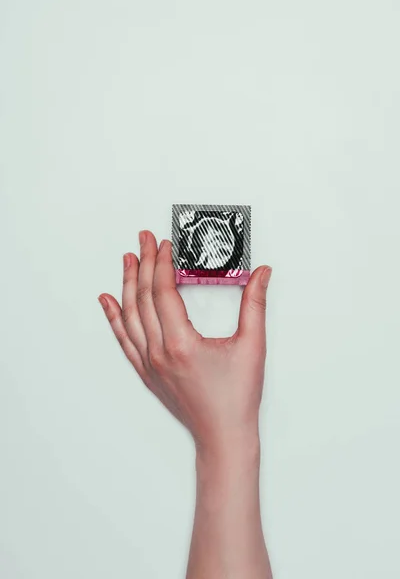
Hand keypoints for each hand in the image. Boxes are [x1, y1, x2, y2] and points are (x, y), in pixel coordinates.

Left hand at [98, 230, 271, 454]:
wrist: (223, 435)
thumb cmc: (237, 397)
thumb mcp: (252, 346)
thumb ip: (255, 305)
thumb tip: (261, 273)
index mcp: (181, 343)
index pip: (163, 291)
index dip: (162, 263)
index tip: (164, 243)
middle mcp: (158, 352)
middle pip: (143, 298)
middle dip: (142, 264)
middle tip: (143, 240)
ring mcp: (149, 364)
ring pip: (130, 316)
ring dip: (127, 285)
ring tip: (127, 260)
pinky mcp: (147, 373)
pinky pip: (124, 340)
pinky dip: (114, 318)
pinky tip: (108, 303)